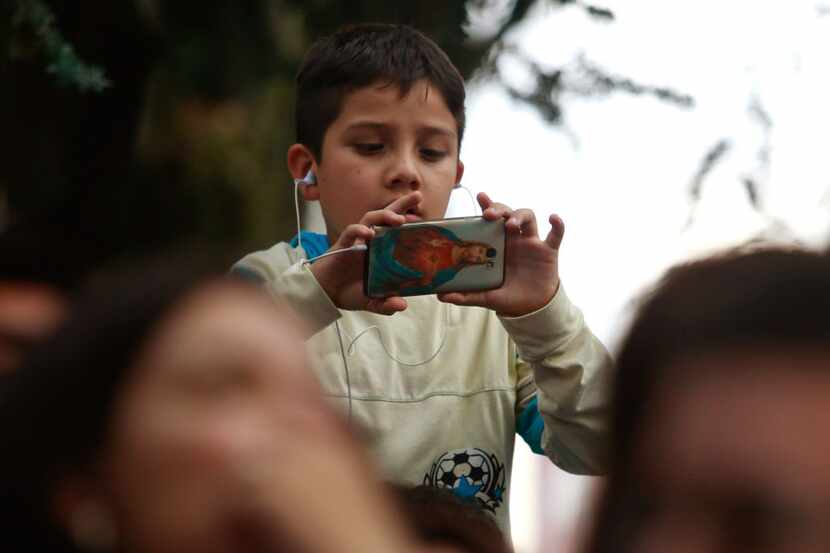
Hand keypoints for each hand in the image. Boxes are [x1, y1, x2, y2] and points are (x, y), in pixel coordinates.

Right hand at [309, 192, 422, 314]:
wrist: (325, 295)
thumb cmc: (348, 293)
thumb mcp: (372, 302)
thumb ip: (386, 304)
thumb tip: (401, 305)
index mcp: (380, 252)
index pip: (396, 232)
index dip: (410, 224)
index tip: (427, 220)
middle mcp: (371, 242)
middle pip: (386, 217)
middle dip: (402, 205)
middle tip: (417, 195)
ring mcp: (357, 241)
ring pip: (371, 218)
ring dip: (384, 215)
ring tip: (398, 219)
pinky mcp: (342, 245)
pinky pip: (351, 231)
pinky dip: (359, 229)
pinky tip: (368, 232)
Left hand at [438, 192, 563, 316]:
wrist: (531, 309)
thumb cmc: (507, 296)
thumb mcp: (485, 296)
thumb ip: (465, 296)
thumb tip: (441, 296)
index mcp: (497, 244)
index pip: (491, 219)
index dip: (488, 205)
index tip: (481, 196)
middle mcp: (513, 239)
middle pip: (508, 212)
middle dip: (500, 208)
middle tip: (490, 215)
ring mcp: (531, 243)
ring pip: (528, 217)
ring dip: (520, 216)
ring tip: (511, 225)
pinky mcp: (548, 251)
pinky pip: (556, 234)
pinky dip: (557, 225)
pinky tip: (553, 218)